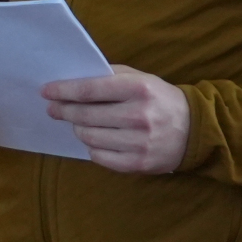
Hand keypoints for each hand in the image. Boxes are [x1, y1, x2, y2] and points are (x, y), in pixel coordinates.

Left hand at [42, 66, 191, 173]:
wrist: (195, 130)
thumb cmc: (160, 99)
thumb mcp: (141, 79)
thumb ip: (111, 76)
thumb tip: (73, 81)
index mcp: (139, 89)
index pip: (91, 90)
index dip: (64, 91)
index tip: (46, 91)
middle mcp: (139, 116)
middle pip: (86, 115)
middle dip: (64, 111)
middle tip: (54, 109)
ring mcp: (138, 143)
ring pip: (89, 137)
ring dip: (78, 128)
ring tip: (78, 123)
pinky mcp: (137, 164)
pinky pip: (99, 157)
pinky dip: (92, 147)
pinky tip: (95, 139)